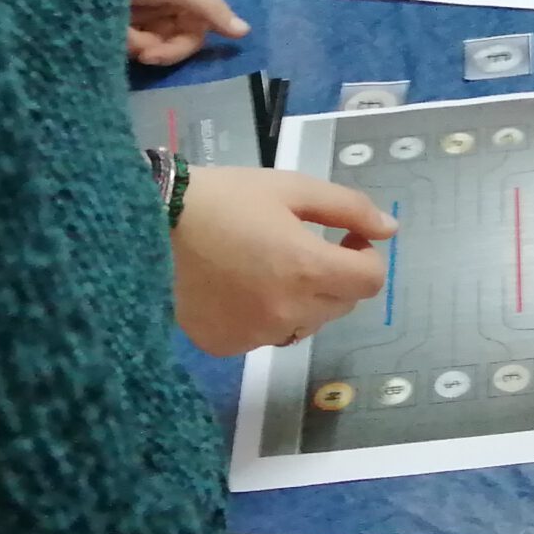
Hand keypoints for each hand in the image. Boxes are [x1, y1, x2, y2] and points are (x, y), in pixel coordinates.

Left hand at [119, 0, 247, 65]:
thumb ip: (210, 9)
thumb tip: (246, 32)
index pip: (194, 34)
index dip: (177, 50)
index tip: (152, 56)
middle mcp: (168, 2)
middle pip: (171, 41)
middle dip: (152, 48)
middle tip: (133, 49)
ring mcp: (143, 8)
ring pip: (148, 42)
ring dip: (132, 43)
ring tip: (115, 31)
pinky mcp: (120, 13)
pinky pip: (128, 36)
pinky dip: (120, 36)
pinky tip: (108, 27)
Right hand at [171, 168, 397, 354]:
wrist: (144, 225)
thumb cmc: (222, 198)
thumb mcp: (290, 187)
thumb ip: (347, 207)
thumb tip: (390, 230)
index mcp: (307, 269)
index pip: (369, 282)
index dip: (365, 257)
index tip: (344, 237)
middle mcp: (287, 312)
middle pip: (340, 305)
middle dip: (335, 276)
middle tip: (303, 244)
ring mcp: (255, 336)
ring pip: (304, 324)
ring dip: (301, 300)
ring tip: (266, 265)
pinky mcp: (226, 347)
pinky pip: (264, 337)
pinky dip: (263, 316)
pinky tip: (237, 287)